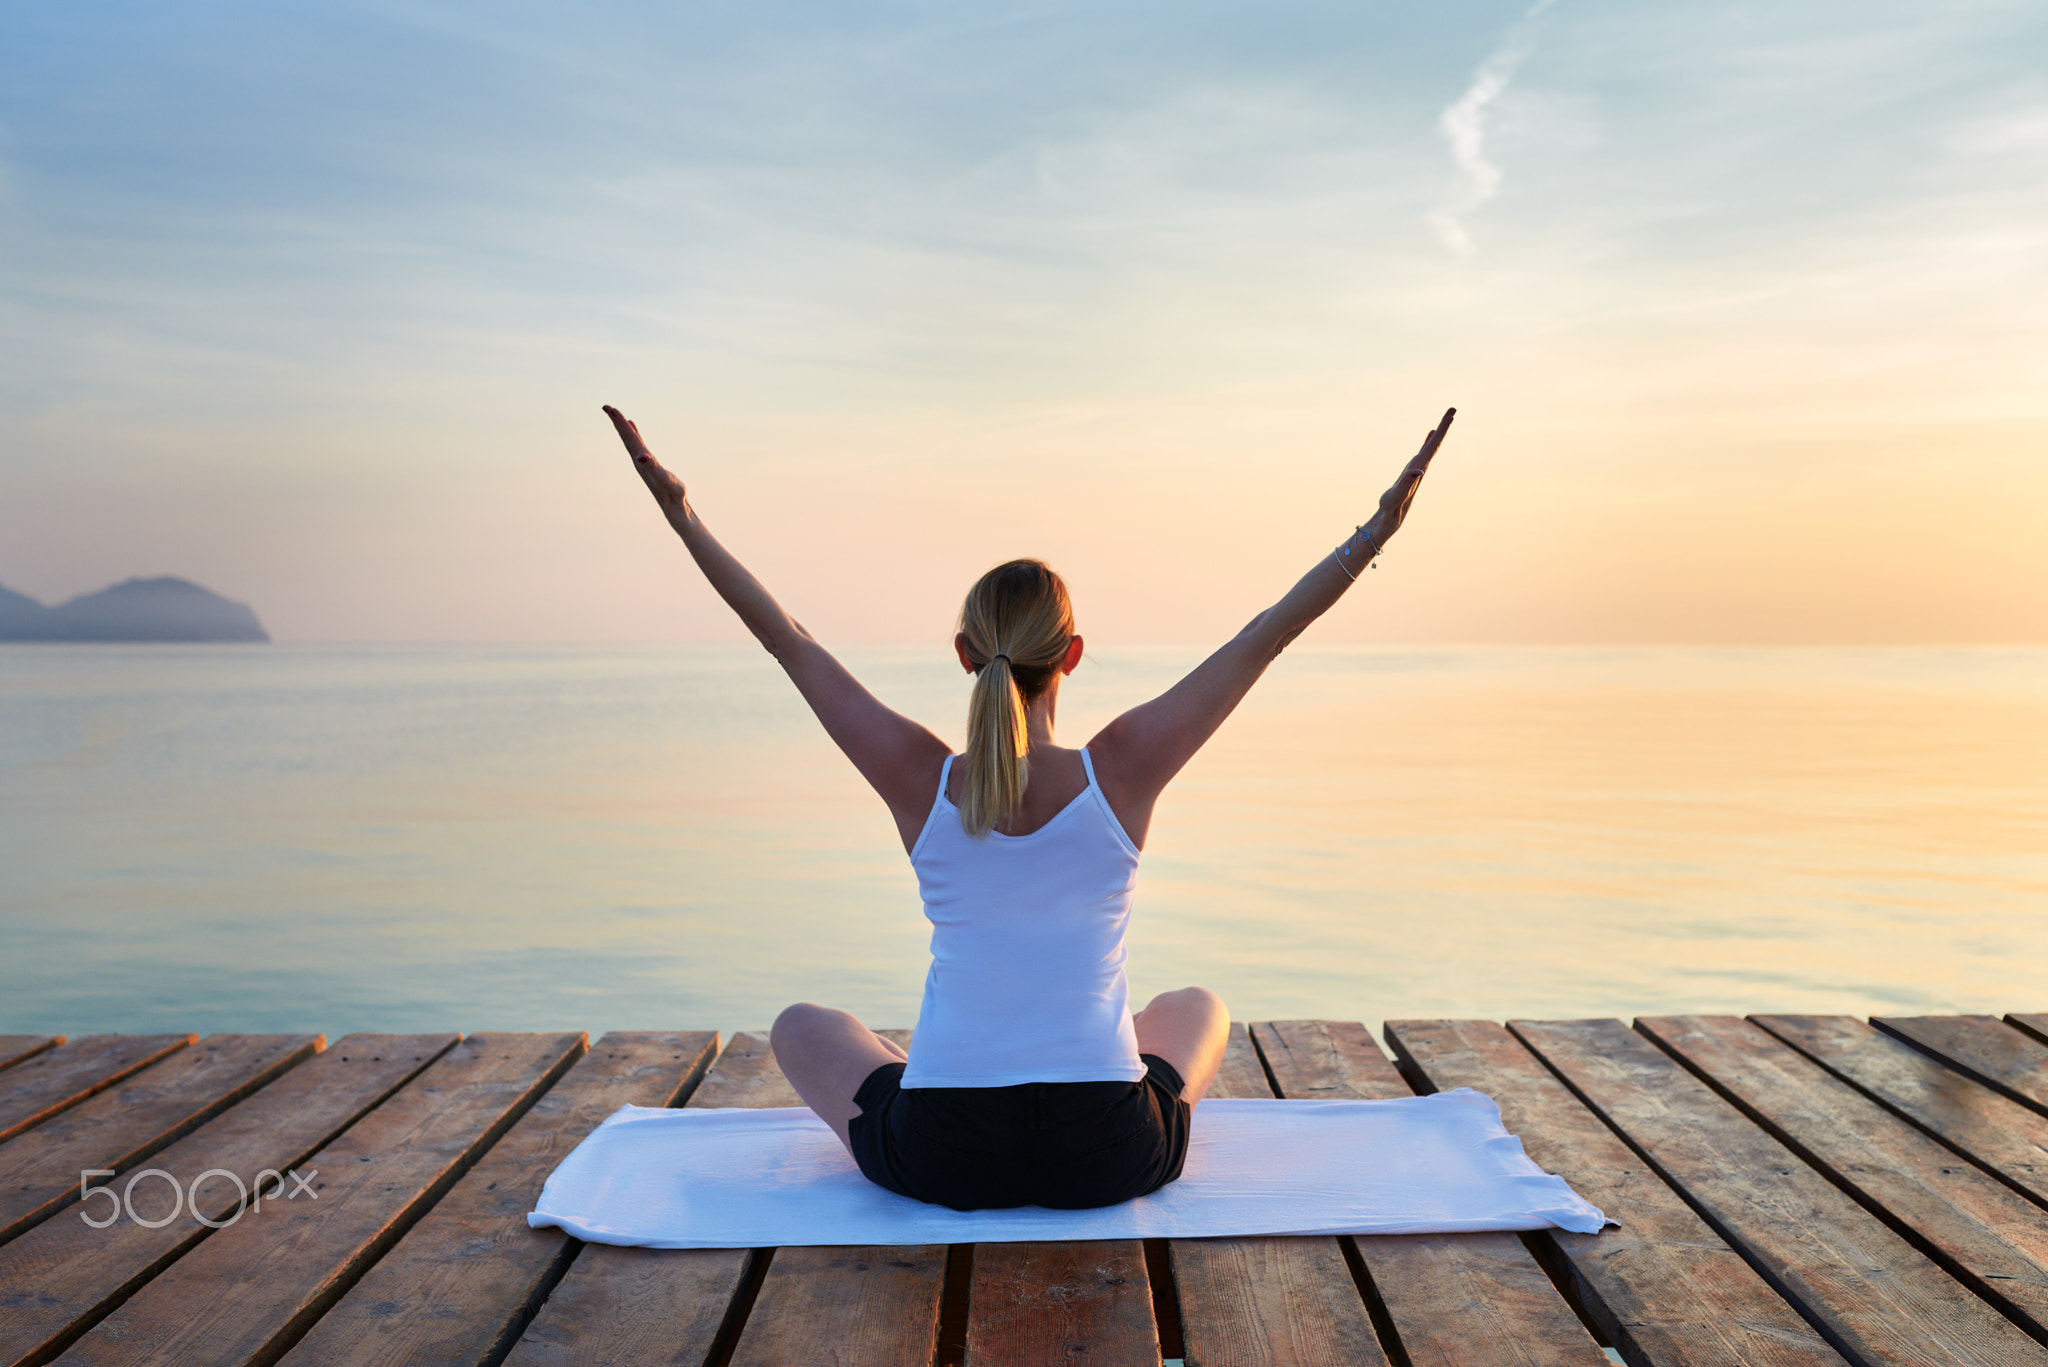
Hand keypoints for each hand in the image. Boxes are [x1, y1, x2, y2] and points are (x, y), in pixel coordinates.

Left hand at [604, 405, 687, 514]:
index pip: (629, 437)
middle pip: (626, 437)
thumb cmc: (672, 492)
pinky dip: (635, 435)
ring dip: (624, 428)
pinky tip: (634, 430)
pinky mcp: (650, 464)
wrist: (674, 507)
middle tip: (607, 407)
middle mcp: (639, 460)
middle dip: (617, 422)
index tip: (610, 409)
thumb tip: (641, 456)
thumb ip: (652, 466)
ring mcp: (643, 462)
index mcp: (640, 459)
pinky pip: (639, 445)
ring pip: (631, 441)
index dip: (620, 423)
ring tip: (617, 416)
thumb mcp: (663, 477)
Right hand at [1360, 407, 1453, 547]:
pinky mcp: (1412, 470)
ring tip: (1446, 419)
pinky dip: (1428, 441)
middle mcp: (1421, 466)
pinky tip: (1431, 434)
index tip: (1450, 416)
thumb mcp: (1396, 496)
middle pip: (1435, 443)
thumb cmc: (1392, 508)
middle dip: (1443, 426)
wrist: (1392, 518)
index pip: (1433, 446)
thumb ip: (1407, 483)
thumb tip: (1419, 471)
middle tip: (1452, 409)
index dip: (1441, 430)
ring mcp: (1418, 468)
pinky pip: (1423, 451)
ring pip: (1431, 446)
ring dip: (1438, 432)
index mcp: (1419, 469)